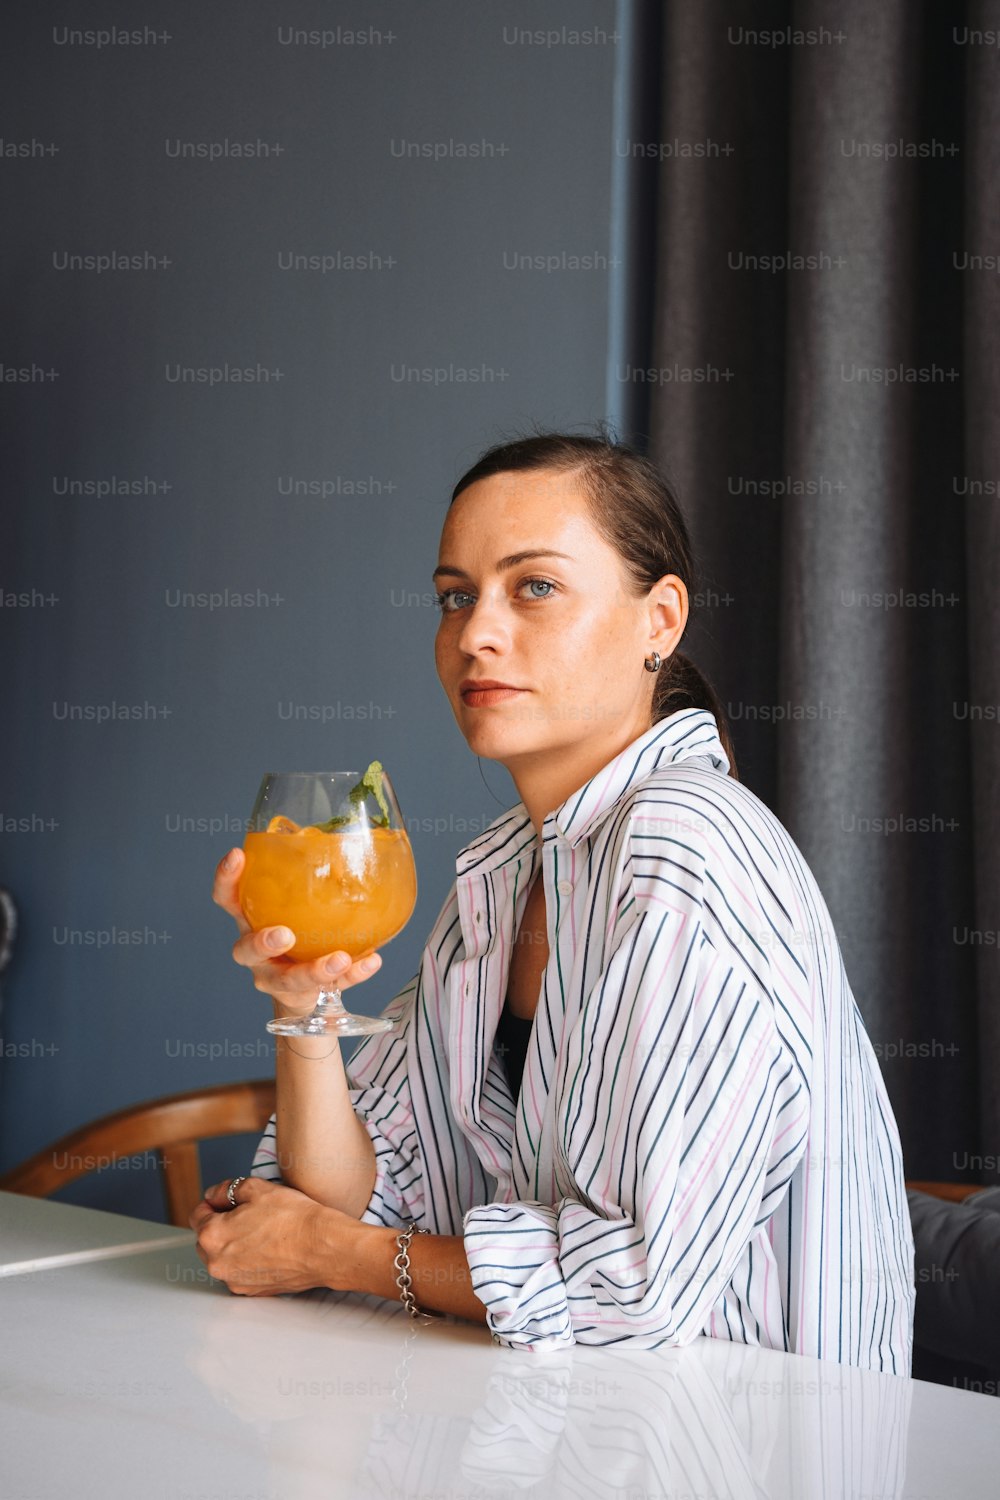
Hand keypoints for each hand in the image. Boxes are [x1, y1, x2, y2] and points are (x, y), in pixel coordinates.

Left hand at [189, 1176, 364, 1296]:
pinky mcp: (251, 1291)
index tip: (229, 1200)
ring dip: (232, 1244)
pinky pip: (239, 1272)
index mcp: (212, 1236)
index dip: (213, 1202)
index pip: (197, 1215)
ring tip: (261, 1232)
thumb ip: (227, 1189)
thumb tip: (214, 1195)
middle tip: (248, 1215)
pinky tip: (268, 1249)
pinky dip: (246, 1261)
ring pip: (222, 1257)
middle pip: (206, 1239)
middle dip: (220, 1225)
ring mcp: (233, 1281)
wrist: (321, 1247)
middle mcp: (217, 1264)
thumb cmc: (292, 1218)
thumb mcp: (257, 1188)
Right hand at [213, 846, 381, 1016]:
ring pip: (290, 979)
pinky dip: (353, 975)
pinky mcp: (305, 996)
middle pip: (247, 949)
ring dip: (315, 969)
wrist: (306, 991)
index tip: (237, 856)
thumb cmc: (298, 936)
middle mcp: (256, 953)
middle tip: (284, 934)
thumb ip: (310, 883)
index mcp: (251, 921)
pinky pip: (332, 987)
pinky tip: (372, 961)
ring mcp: (277, 979)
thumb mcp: (297, 907)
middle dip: (263, 942)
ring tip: (340, 958)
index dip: (227, 879)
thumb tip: (350, 843)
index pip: (229, 899)